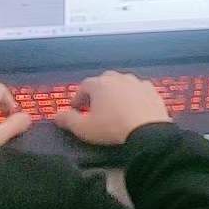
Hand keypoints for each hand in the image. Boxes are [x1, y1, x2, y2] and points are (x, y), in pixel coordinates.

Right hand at [50, 71, 171, 145]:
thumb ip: (68, 120)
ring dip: (116, 92)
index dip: (78, 98)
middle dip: (97, 92)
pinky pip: (138, 90)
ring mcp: (137, 82)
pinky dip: (133, 96)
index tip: (76, 109)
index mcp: (99, 84)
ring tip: (114, 107)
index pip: (83, 87)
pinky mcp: (152, 90)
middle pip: (103, 81)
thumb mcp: (84, 128)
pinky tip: (133, 106)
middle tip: (94, 107)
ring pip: (122, 83)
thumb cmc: (112, 128)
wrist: (148, 131)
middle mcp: (118, 78)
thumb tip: (56, 115)